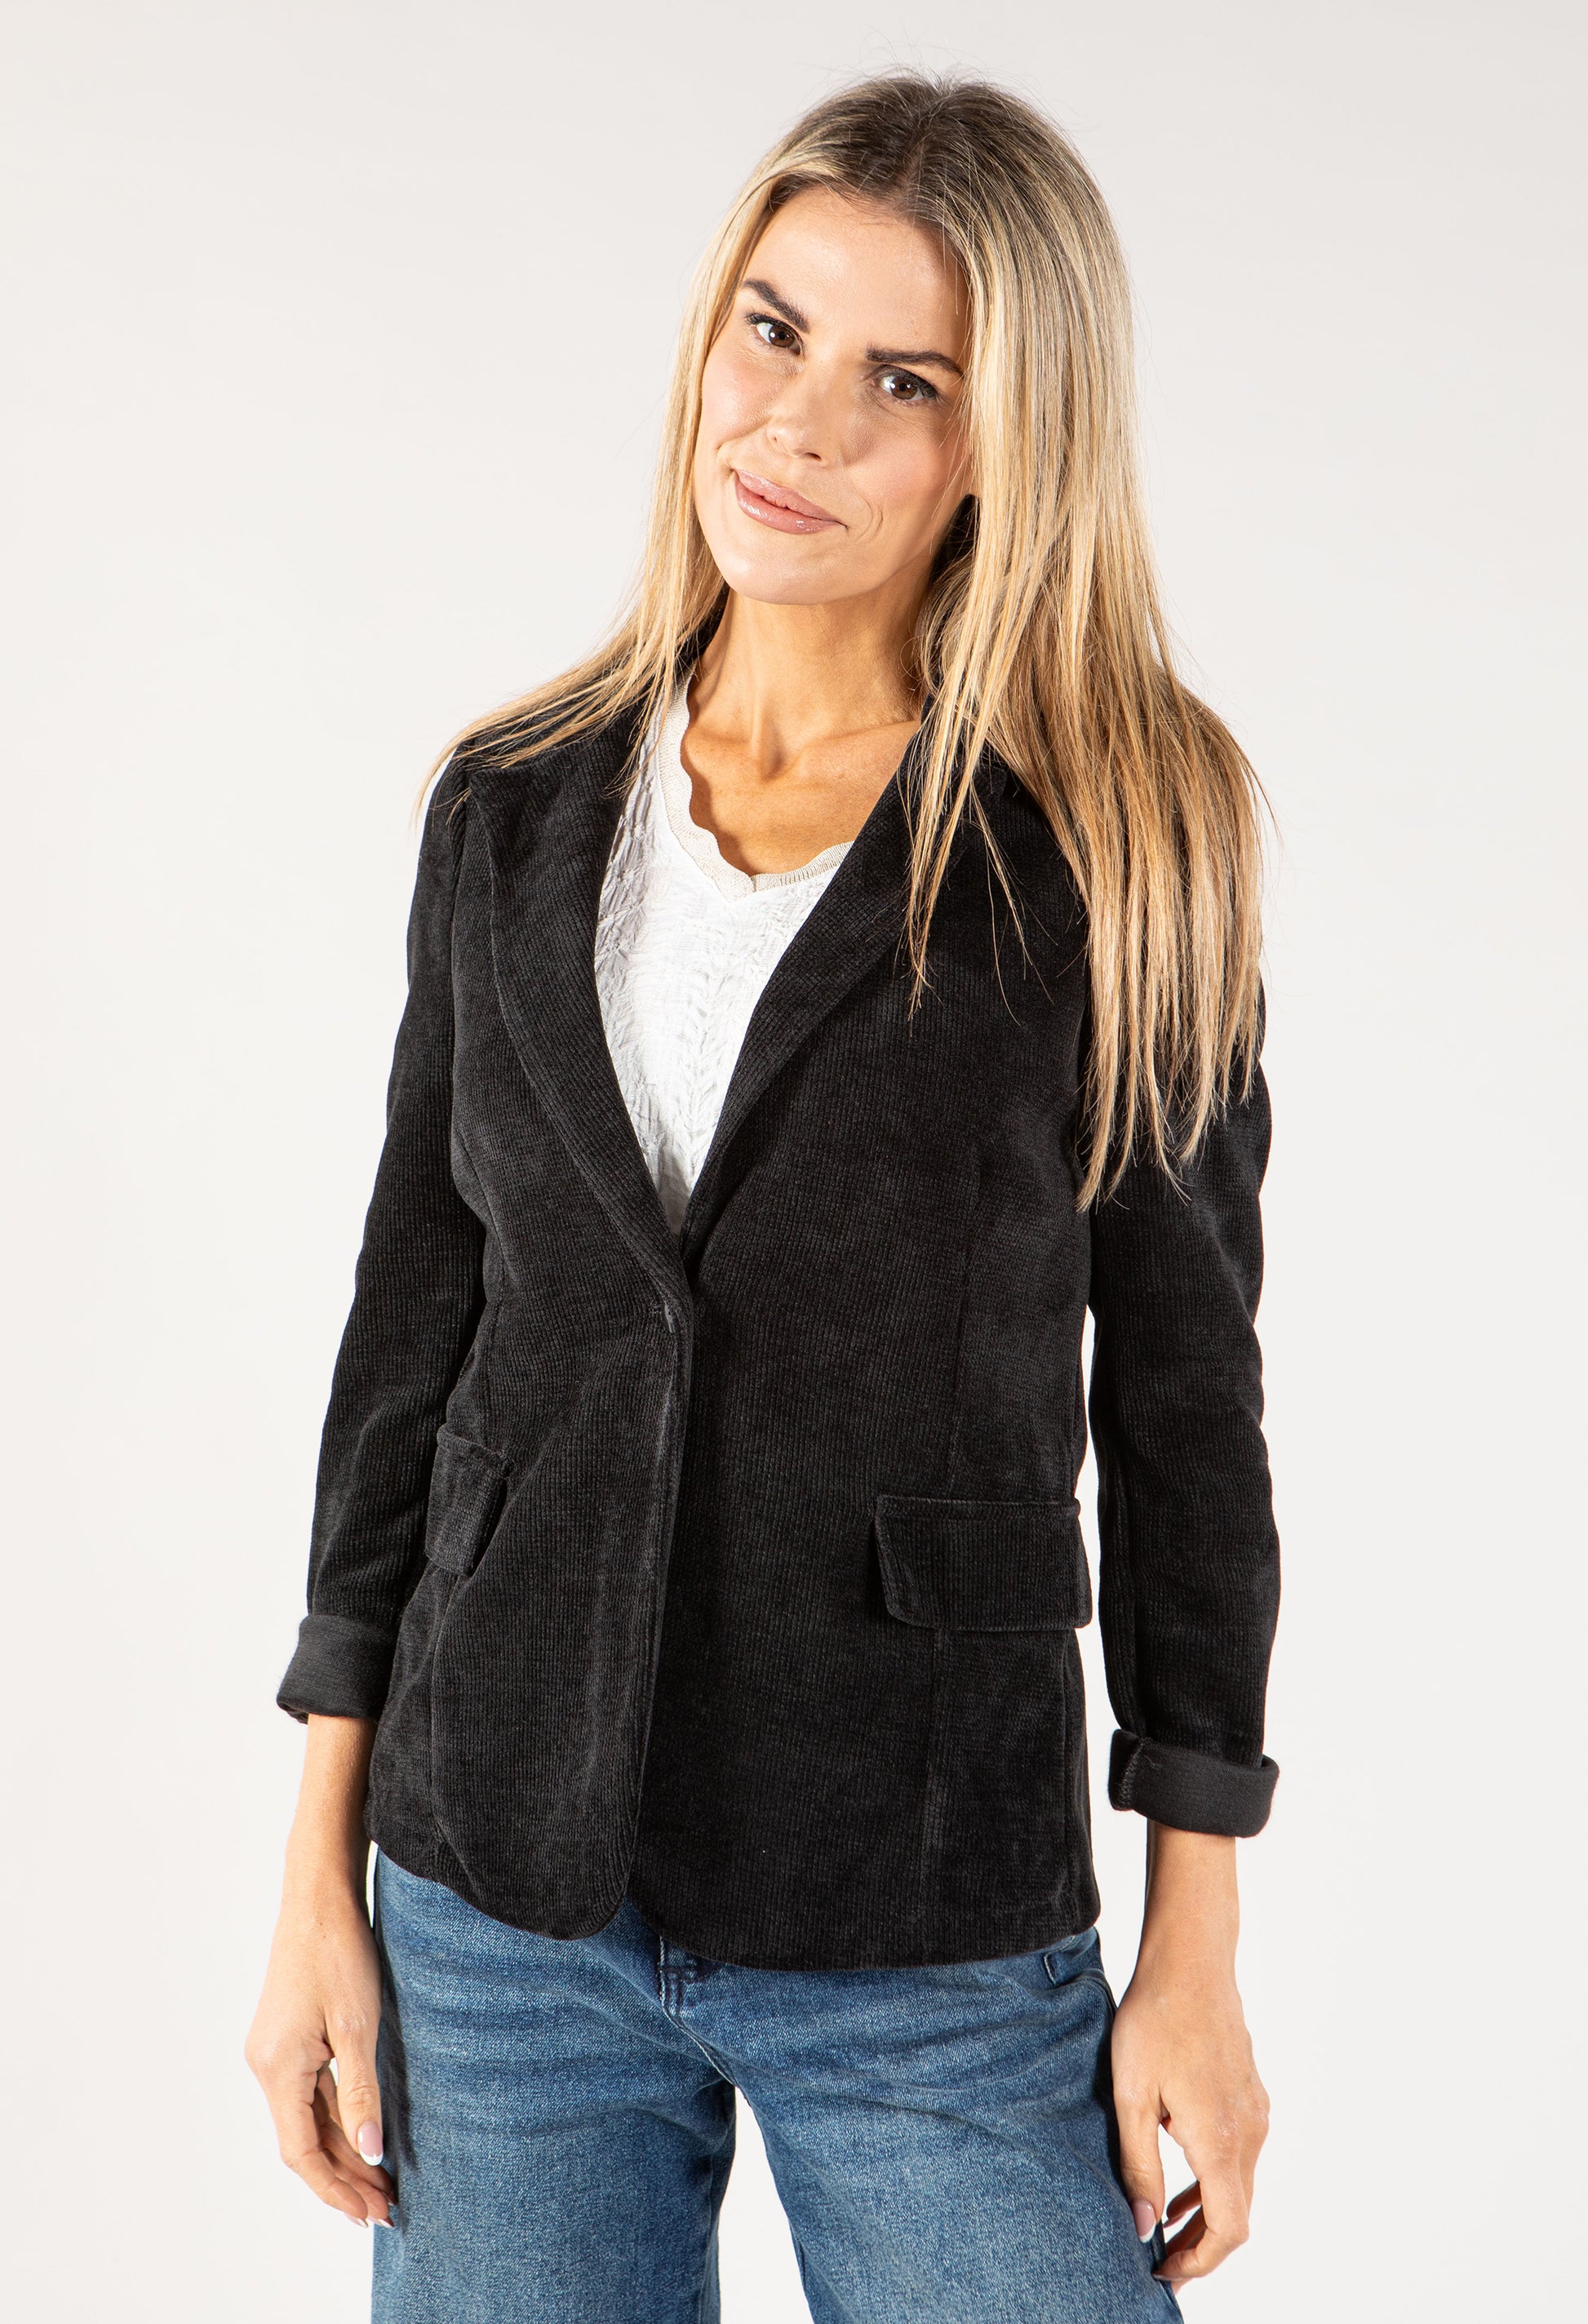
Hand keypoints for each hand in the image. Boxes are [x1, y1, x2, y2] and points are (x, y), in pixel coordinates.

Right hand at [245, 1716, 392, 2226]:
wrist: (319, 1894)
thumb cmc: (338, 1950)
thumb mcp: (358, 2023)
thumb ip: (360, 2091)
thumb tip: (370, 2150)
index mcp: (276, 2067)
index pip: (300, 2152)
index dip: (335, 2187)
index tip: (369, 2212)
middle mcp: (266, 2064)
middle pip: (302, 2140)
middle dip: (344, 2177)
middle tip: (387, 2208)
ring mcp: (274, 2050)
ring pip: (306, 2118)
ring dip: (342, 2150)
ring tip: (382, 2183)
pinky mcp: (287, 2035)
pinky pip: (308, 2093)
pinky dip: (335, 2119)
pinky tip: (364, 2133)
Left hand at [1111, 1825, 1268, 2290]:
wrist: (1191, 1959)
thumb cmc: (1155, 2019)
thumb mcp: (1132, 2095)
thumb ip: (1138, 2165)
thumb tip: (1141, 2228)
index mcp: (1221, 2138)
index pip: (1229, 2228)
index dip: (1200, 2261)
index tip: (1164, 2272)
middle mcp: (1250, 2130)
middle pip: (1237, 2213)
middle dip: (1200, 2246)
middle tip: (1158, 2262)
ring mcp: (1255, 2111)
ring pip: (1238, 2185)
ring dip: (1205, 2213)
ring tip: (1162, 2229)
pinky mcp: (1249, 2093)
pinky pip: (1237, 2155)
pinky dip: (1211, 2180)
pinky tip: (1178, 2180)